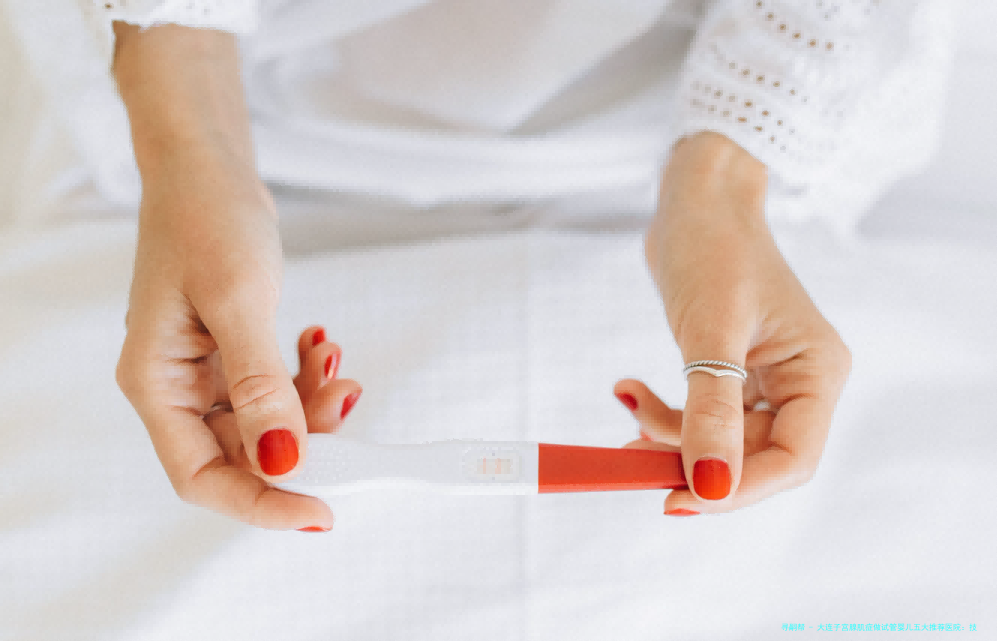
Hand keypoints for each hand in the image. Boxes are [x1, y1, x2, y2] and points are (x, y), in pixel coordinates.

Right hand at [115, 153, 359, 530]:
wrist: (208, 166)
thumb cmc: (205, 217)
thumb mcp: (237, 301)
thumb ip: (259, 387)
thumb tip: (284, 460)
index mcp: (156, 383)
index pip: (202, 477)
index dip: (262, 503)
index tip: (321, 509)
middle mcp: (176, 387)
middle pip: (241, 455)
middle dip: (302, 441)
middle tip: (346, 403)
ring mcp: (204, 371)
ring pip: (266, 423)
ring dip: (310, 404)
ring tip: (336, 361)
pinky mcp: (232, 353)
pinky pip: (275, 389)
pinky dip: (305, 376)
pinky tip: (320, 345)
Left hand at [616, 132, 850, 513]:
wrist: (694, 200)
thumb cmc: (713, 248)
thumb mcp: (710, 331)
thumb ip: (712, 411)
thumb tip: (711, 488)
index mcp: (817, 372)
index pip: (793, 458)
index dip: (738, 489)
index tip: (677, 499)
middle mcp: (799, 381)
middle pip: (753, 456)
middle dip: (692, 460)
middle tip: (632, 457)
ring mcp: (764, 377)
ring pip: (719, 440)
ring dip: (669, 433)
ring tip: (628, 399)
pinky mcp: (729, 370)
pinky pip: (700, 414)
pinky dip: (664, 412)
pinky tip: (629, 390)